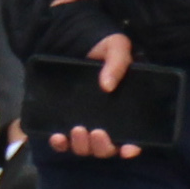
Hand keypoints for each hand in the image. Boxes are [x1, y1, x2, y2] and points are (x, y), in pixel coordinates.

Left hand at [44, 0, 144, 160]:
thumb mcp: (116, 47)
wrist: (75, 40)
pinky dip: (60, 143)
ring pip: (85, 147)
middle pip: (106, 148)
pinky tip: (57, 137)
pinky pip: (63, 141)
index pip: (132, 137)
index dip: (131, 148)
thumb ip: (118, 62)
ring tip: (78, 130)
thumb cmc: (102, 45)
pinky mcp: (64, 120)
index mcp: (125, 110)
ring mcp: (84, 123)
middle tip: (98, 133)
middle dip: (102, 147)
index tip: (128, 148)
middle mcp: (106, 122)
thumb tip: (108, 85)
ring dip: (82, 145)